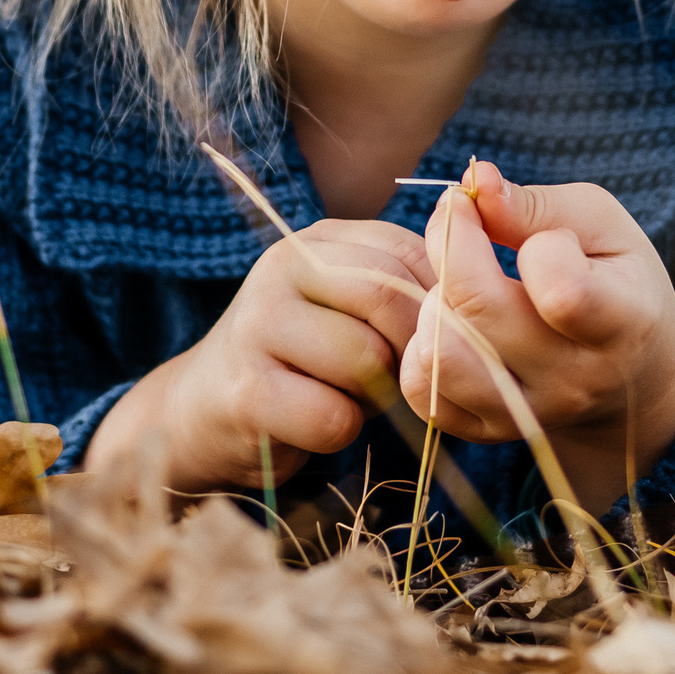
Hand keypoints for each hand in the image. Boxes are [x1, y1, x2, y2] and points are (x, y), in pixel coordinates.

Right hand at [87, 217, 434, 492]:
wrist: (200, 412)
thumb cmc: (301, 363)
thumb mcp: (347, 310)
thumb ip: (402, 292)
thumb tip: (474, 302)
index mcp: (315, 240)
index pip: (408, 251)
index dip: (438, 305)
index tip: (435, 343)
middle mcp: (281, 267)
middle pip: (388, 297)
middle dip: (412, 351)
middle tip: (400, 381)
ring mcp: (257, 325)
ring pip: (365, 359)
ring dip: (374, 396)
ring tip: (345, 397)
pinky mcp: (246, 391)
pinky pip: (334, 418)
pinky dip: (340, 433)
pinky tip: (312, 423)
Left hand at [398, 161, 674, 507]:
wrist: (631, 379)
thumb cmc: (616, 280)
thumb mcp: (600, 225)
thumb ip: (537, 205)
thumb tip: (478, 182)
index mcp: (622, 324)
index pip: (561, 291)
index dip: (529, 241)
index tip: (511, 214)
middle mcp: (575, 381)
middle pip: (477, 314)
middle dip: (451, 249)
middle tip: (462, 225)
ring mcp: (529, 415)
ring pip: (441, 357)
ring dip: (433, 303)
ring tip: (458, 285)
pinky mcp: (487, 433)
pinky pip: (423, 391)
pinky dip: (421, 349)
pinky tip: (450, 324)